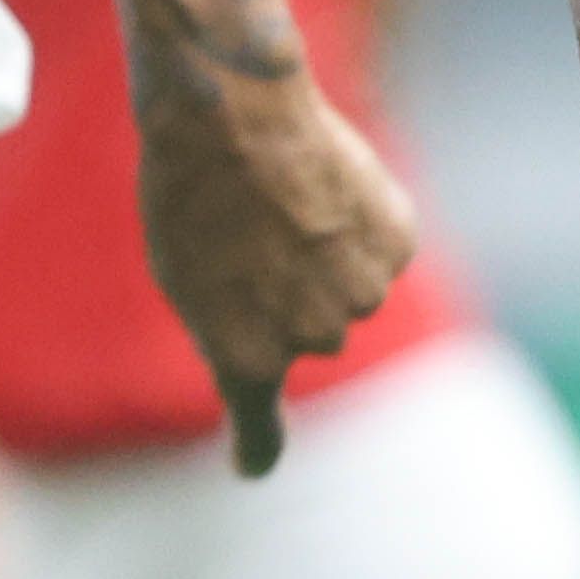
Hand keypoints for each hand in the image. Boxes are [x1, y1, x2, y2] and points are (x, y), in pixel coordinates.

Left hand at [136, 58, 419, 479]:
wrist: (232, 113)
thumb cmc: (189, 190)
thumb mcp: (183, 275)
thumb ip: (230, 325)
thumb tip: (268, 350)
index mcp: (246, 360)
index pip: (257, 429)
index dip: (254, 447)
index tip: (248, 465)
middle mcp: (312, 340)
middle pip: (310, 334)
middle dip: (289, 296)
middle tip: (253, 235)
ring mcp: (361, 292)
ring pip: (351, 290)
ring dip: (329, 258)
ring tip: (285, 201)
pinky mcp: (396, 242)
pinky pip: (381, 247)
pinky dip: (362, 222)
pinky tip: (323, 182)